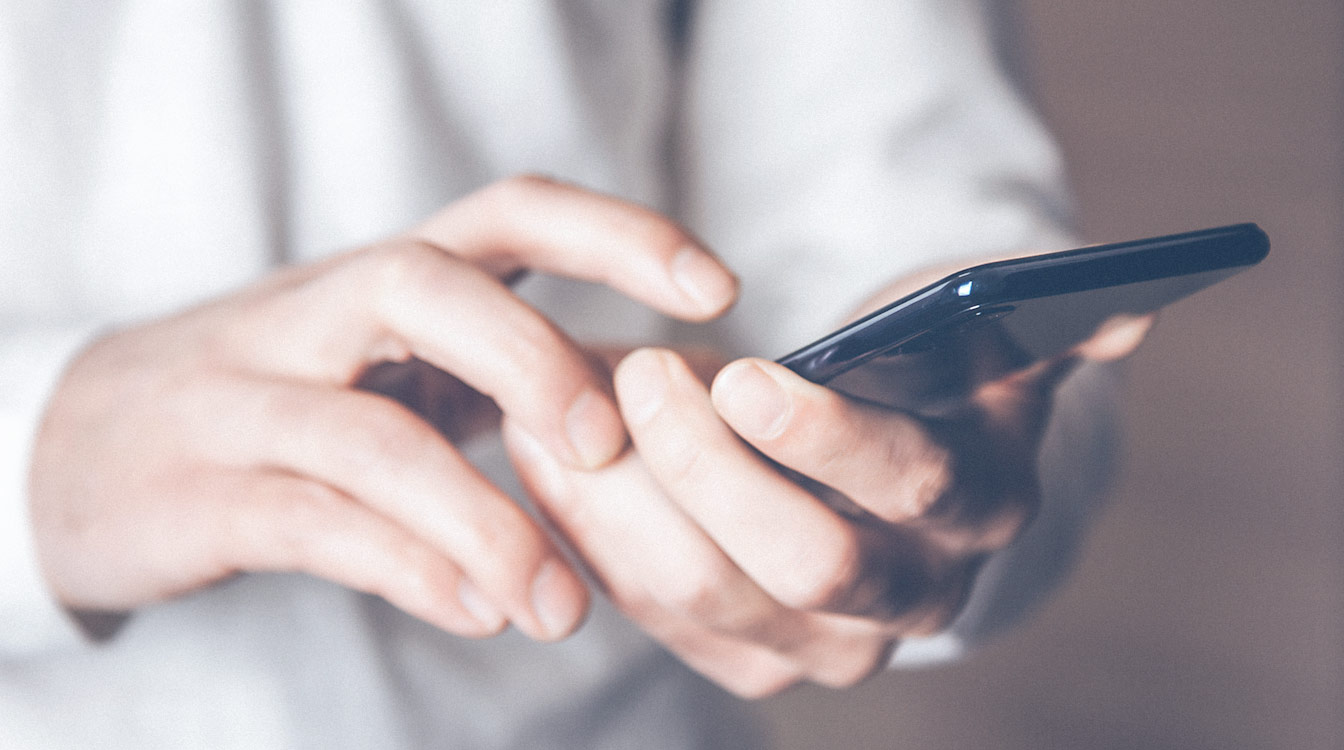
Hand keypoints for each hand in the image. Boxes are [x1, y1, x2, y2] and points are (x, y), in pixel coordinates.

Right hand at [27, 176, 737, 640]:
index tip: (719, 288)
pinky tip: (478, 613)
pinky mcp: (198, 495)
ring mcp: (248, 402)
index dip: (617, 234)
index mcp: (384, 281)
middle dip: (536, 359)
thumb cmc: (279, 404)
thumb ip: (501, 376)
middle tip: (610, 452)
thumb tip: (656, 422)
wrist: (73, 446)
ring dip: (484, 520)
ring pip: (369, 435)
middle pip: (426, 285)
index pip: (508, 212)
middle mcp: (316, 317)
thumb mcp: (386, 362)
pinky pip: (310, 523)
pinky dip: (406, 569)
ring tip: (562, 607)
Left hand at [504, 278, 1147, 696]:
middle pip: (799, 562)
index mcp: (980, 505)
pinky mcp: (747, 662)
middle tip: (639, 375)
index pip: (907, 485)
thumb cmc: (925, 384)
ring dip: (618, 497)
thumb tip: (1130, 315)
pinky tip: (551, 460)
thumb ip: (1049, 325)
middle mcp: (913, 594)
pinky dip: (590, 534)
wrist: (886, 480)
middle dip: (705, 468)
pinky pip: (649, 610)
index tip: (738, 372)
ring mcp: (825, 646)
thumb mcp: (986, 346)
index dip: (822, 435)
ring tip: (559, 406)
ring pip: (703, 593)